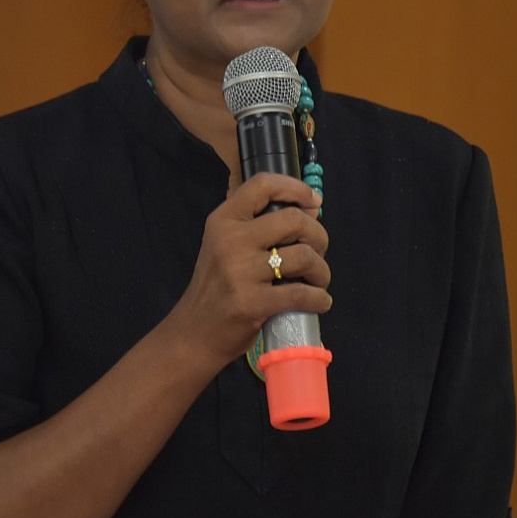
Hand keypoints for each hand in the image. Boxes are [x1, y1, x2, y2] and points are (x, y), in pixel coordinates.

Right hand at [162, 172, 330, 367]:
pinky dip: (319, 298)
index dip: (296, 188)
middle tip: (318, 252)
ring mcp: (240, 272)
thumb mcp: (226, 246)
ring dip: (322, 271)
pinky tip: (319, 301)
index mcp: (223, 220)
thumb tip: (311, 209)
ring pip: (304, 257)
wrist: (194, 332)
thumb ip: (261, 226)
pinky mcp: (251, 302)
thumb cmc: (217, 287)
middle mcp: (230, 240)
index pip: (263, 185)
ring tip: (318, 281)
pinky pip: (301, 294)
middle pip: (294, 220)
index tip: (313, 202)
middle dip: (318, 236)